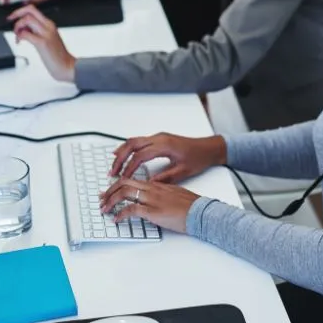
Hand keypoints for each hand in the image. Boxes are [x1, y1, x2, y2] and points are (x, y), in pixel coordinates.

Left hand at [9, 5, 76, 81]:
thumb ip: (36, 31)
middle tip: (10, 21)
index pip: (33, 9)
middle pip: (29, 10)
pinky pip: (26, 34)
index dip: (20, 11)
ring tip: (17, 36)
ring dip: (17, 26)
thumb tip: (22, 29)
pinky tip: (19, 41)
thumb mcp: (47, 38)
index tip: (13, 17)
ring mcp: (46, 33)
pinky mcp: (42, 43)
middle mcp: (48, 26)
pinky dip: (19, 36)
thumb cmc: (56, 55)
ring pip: (27, 19)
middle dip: (16, 13)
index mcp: (49, 24)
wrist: (66, 66)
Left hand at [99, 178, 200, 233]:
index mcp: (157, 184)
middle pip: (124, 183)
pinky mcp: (153, 211)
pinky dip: (120, 214)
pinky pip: (131, 210)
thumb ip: (162, 194)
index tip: (109, 191)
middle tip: (101, 199)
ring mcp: (152, 199)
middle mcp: (152, 189)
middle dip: (109, 191)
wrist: (201, 212)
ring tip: (104, 208)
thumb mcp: (175, 194)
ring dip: (110, 201)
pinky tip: (116, 219)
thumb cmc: (192, 205)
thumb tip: (152, 199)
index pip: (132, 180)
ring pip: (124, 193)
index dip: (118, 185)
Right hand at [108, 133, 226, 183]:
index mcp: (165, 146)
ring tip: (114, 166)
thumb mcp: (183, 172)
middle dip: (120, 159)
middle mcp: (159, 138)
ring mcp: (159, 136)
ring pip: (134, 141)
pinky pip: (139, 141)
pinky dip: (129, 148)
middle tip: (112, 172)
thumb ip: (165, 178)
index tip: (122, 179)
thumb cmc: (199, 158)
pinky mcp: (159, 138)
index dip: (129, 168)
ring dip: (122, 152)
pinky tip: (123, 155)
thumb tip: (148, 185)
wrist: (210, 148)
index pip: (140, 156)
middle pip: (132, 145)